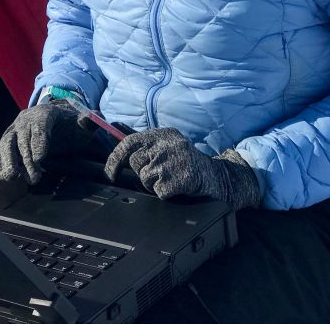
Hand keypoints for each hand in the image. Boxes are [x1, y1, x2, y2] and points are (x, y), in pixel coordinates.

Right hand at [0, 99, 94, 184]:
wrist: (57, 121)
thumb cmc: (70, 125)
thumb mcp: (82, 123)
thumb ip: (89, 121)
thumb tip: (94, 118)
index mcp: (45, 113)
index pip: (40, 125)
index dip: (39, 141)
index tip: (41, 158)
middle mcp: (25, 119)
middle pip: (22, 137)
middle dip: (26, 158)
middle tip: (34, 178)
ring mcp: (14, 129)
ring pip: (6, 142)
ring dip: (8, 160)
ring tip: (13, 177)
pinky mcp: (7, 140)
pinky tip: (3, 176)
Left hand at [104, 127, 261, 208]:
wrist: (219, 178)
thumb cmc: (188, 164)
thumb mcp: (168, 147)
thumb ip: (147, 147)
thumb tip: (117, 152)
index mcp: (163, 134)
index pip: (129, 142)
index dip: (115, 159)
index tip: (110, 174)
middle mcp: (167, 144)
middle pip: (136, 164)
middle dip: (143, 174)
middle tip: (161, 174)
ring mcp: (174, 160)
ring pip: (146, 179)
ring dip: (155, 185)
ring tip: (172, 179)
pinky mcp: (181, 178)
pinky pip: (159, 192)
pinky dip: (166, 194)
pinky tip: (178, 188)